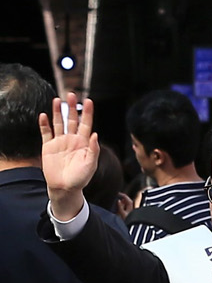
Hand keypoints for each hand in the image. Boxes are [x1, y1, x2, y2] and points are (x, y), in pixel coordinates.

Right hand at [38, 92, 97, 220]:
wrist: (65, 188)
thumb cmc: (80, 179)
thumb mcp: (90, 165)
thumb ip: (93, 150)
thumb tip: (95, 134)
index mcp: (84, 143)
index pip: (87, 124)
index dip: (87, 113)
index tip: (89, 101)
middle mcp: (72, 140)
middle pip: (72, 120)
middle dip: (72, 108)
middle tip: (72, 95)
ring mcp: (60, 142)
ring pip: (59, 123)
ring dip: (58, 112)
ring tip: (57, 100)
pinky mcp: (48, 146)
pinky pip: (46, 132)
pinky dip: (44, 124)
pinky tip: (44, 115)